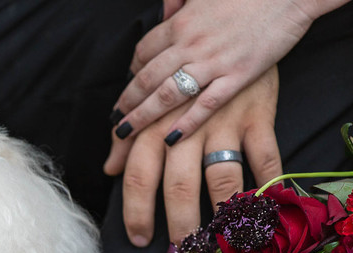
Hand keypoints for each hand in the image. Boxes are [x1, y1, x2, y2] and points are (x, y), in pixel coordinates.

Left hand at [105, 66, 282, 246]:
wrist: (230, 30)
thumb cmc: (185, 76)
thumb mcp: (152, 101)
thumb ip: (130, 136)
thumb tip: (110, 169)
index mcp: (156, 124)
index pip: (140, 174)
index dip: (136, 210)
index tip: (138, 238)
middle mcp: (187, 126)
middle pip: (178, 184)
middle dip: (178, 224)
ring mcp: (225, 123)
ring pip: (221, 177)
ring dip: (220, 214)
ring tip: (219, 243)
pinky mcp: (258, 118)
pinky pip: (266, 157)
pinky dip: (271, 185)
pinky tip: (267, 212)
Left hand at [109, 0, 346, 146]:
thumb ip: (182, 4)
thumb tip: (166, 7)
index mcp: (181, 22)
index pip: (144, 52)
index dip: (132, 73)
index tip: (128, 90)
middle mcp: (190, 43)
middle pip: (147, 78)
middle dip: (127, 103)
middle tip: (114, 122)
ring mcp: (213, 62)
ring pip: (167, 94)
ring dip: (142, 117)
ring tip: (125, 135)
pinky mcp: (237, 76)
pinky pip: (205, 104)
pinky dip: (185, 122)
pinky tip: (169, 138)